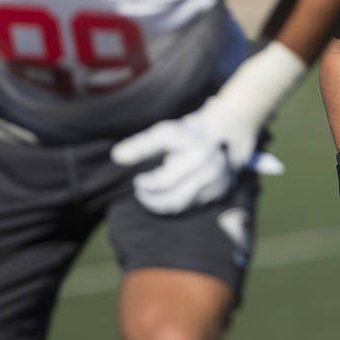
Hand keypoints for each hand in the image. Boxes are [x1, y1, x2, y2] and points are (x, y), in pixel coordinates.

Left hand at [111, 96, 256, 214]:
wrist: (223, 135)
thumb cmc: (187, 134)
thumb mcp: (165, 132)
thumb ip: (141, 145)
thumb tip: (116, 156)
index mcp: (194, 150)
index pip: (163, 179)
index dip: (146, 184)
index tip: (137, 180)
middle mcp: (208, 168)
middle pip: (172, 197)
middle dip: (151, 199)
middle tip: (140, 192)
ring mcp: (216, 182)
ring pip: (182, 205)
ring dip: (160, 205)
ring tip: (149, 197)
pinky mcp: (220, 192)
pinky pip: (192, 206)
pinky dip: (176, 204)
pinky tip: (167, 196)